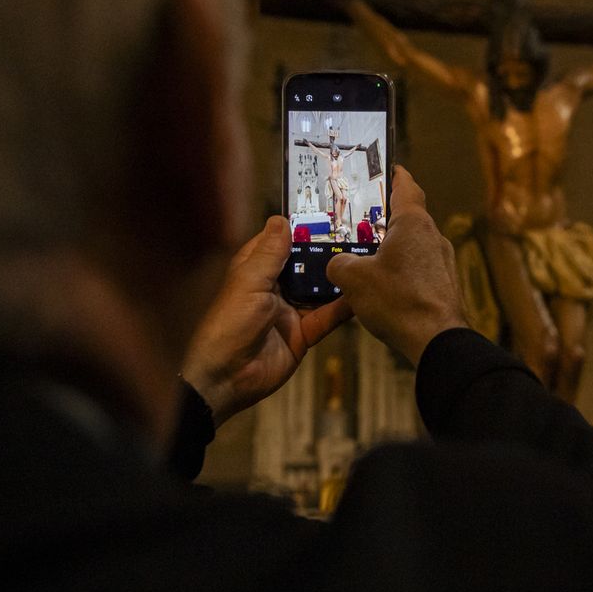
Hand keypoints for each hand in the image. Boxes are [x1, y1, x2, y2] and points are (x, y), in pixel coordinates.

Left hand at [182, 216, 351, 425]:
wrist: (227, 378)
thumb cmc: (229, 325)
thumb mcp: (249, 283)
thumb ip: (268, 254)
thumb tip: (280, 219)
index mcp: (255, 270)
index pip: (280, 242)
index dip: (300, 229)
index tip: (328, 213)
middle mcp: (274, 287)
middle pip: (305, 264)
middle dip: (326, 252)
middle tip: (359, 235)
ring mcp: (290, 310)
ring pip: (319, 290)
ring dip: (338, 279)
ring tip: (365, 261)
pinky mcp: (303, 334)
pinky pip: (327, 317)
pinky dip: (342, 308)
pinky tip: (360, 295)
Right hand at [326, 167, 468, 364]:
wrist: (437, 340)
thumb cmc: (399, 301)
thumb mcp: (354, 279)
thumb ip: (340, 264)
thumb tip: (338, 264)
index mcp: (413, 223)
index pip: (406, 185)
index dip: (394, 174)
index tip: (387, 167)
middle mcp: (433, 237)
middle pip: (408, 218)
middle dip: (384, 218)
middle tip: (360, 221)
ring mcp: (442, 262)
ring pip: (413, 246)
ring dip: (392, 248)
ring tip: (366, 258)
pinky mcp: (444, 285)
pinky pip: (419, 269)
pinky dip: (401, 271)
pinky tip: (383, 287)